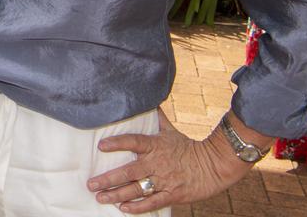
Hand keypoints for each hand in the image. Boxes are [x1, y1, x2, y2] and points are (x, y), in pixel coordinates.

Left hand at [87, 109, 252, 213]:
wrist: (215, 165)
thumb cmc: (189, 147)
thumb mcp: (171, 131)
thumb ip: (157, 119)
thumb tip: (148, 100)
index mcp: (156, 146)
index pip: (133, 142)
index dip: (117, 143)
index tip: (101, 146)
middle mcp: (157, 164)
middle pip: (129, 172)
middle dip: (108, 179)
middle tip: (91, 184)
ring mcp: (164, 181)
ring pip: (136, 189)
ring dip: (117, 195)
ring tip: (100, 197)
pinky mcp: (173, 195)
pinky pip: (152, 203)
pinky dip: (137, 207)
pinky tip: (123, 208)